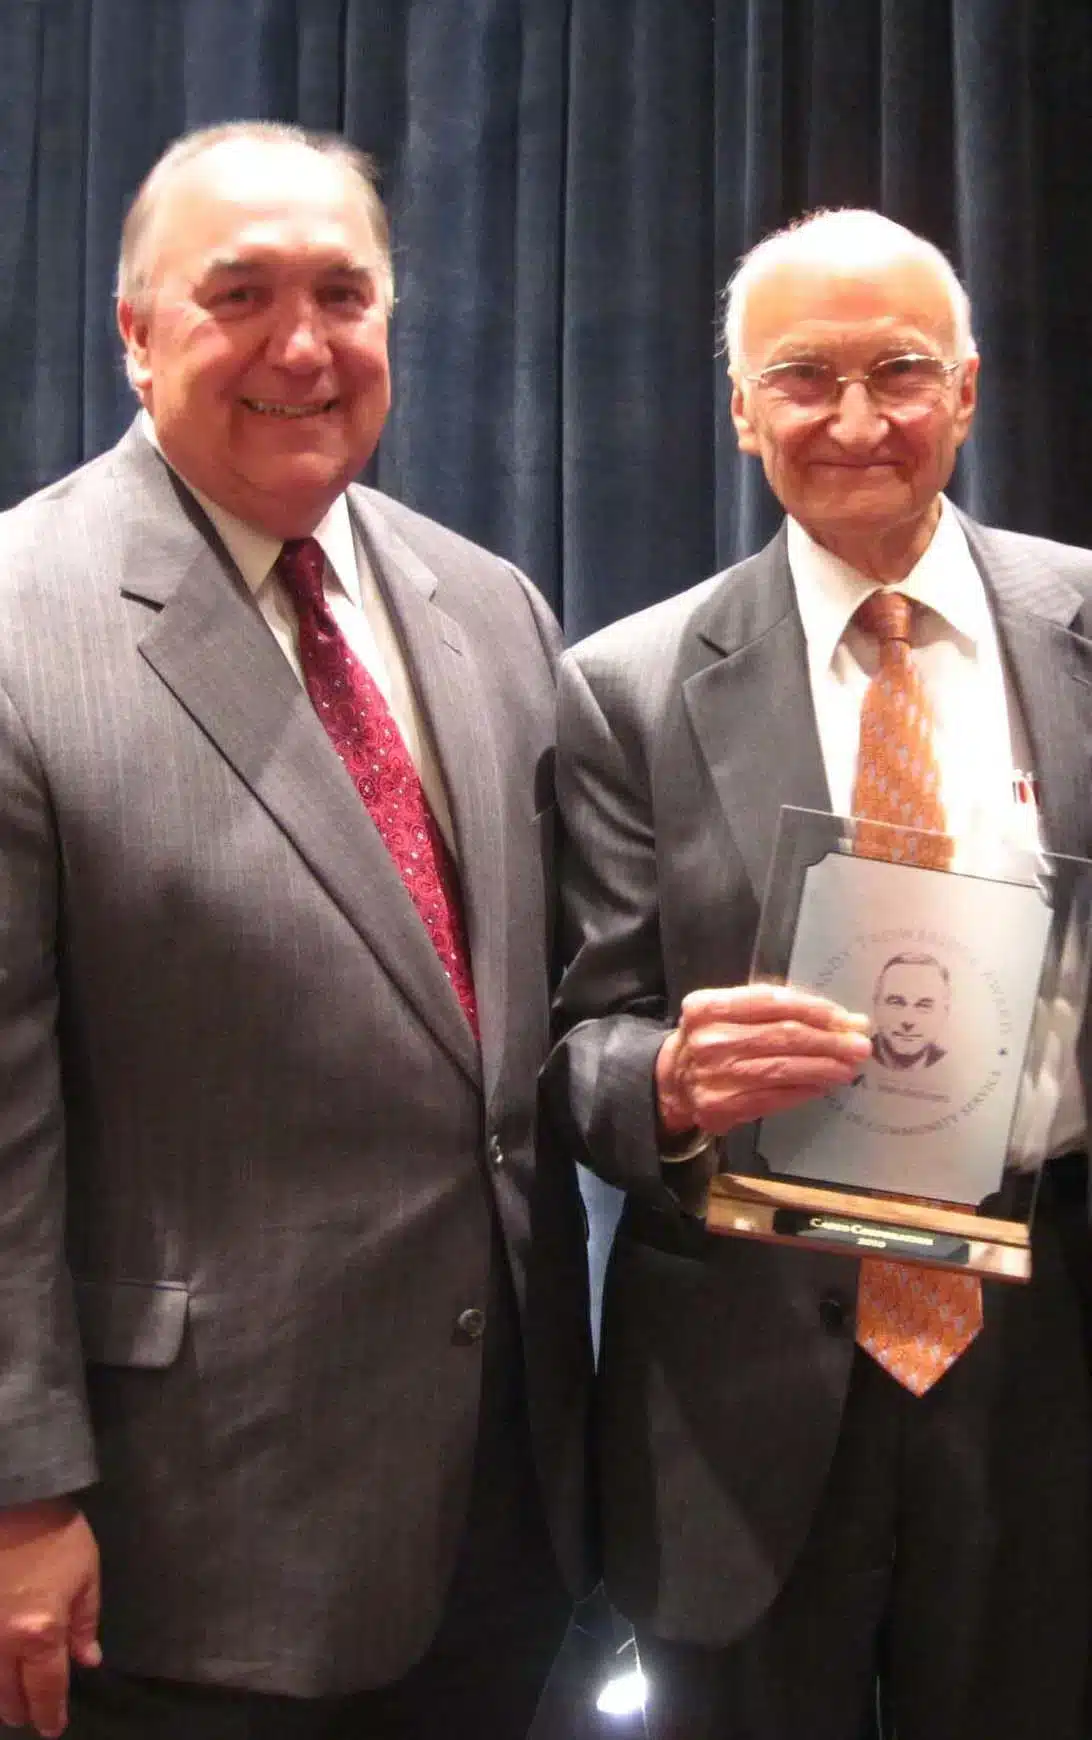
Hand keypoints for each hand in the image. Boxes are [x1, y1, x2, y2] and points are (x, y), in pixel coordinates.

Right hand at [0, 1499, 100, 1737]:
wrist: (13, 1500)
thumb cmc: (56, 1534)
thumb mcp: (86, 1575)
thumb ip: (86, 1623)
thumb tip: (88, 1661)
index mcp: (40, 1632)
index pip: (46, 1689)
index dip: (50, 1714)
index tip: (53, 1728)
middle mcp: (3, 1643)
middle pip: (9, 1696)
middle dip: (23, 1710)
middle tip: (32, 1716)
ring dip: (0, 1697)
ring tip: (11, 1703)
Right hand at [656, 983, 871, 1137]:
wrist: (673, 1081)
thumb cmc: (712, 1039)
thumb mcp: (728, 1012)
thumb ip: (775, 1010)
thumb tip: (843, 1019)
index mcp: (708, 1007)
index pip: (771, 1001)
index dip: (814, 1009)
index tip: (845, 1018)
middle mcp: (709, 1039)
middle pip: (782, 1035)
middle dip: (829, 1040)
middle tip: (860, 1044)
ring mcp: (715, 1076)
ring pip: (783, 1068)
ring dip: (824, 1067)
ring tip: (850, 1066)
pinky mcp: (723, 1107)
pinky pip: (776, 1097)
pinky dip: (805, 1090)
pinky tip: (825, 1084)